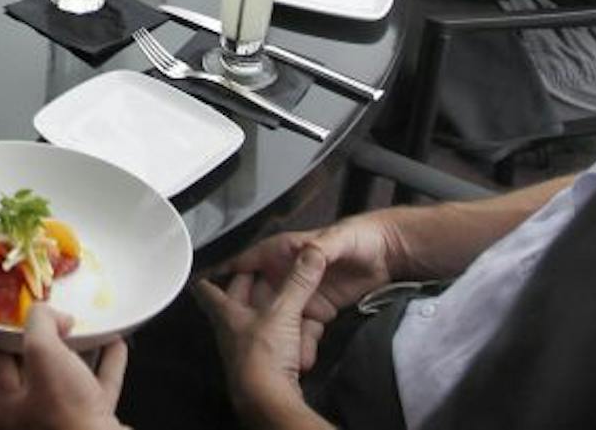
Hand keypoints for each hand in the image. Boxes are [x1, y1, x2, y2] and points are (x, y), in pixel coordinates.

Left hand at [0, 306, 128, 429]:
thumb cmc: (67, 413)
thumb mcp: (43, 353)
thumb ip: (39, 324)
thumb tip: (47, 313)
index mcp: (9, 404)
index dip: (8, 328)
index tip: (21, 308)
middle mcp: (33, 417)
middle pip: (36, 366)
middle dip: (48, 338)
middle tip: (57, 315)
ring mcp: (65, 423)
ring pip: (71, 377)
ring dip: (81, 349)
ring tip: (88, 326)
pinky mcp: (94, 426)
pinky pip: (99, 389)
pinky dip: (107, 365)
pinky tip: (116, 345)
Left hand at [193, 245, 332, 425]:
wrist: (267, 400)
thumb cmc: (261, 358)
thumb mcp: (283, 312)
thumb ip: (298, 282)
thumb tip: (310, 255)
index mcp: (227, 312)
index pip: (209, 288)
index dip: (209, 274)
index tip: (209, 265)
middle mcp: (232, 331)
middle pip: (238, 304)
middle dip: (252, 291)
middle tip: (263, 279)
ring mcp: (246, 350)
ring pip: (262, 325)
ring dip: (281, 318)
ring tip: (298, 311)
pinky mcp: (264, 367)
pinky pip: (279, 346)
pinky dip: (292, 342)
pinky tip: (303, 344)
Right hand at [209, 217, 402, 373]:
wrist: (388, 254)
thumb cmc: (360, 239)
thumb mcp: (339, 239)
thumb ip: (320, 247)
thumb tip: (306, 254)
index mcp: (286, 251)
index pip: (250, 261)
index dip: (228, 274)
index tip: (207, 290)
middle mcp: (288, 273)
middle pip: (258, 293)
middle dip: (249, 315)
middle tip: (238, 336)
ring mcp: (302, 294)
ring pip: (278, 315)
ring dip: (275, 334)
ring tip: (272, 353)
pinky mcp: (319, 310)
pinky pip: (302, 328)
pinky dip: (300, 342)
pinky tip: (301, 357)